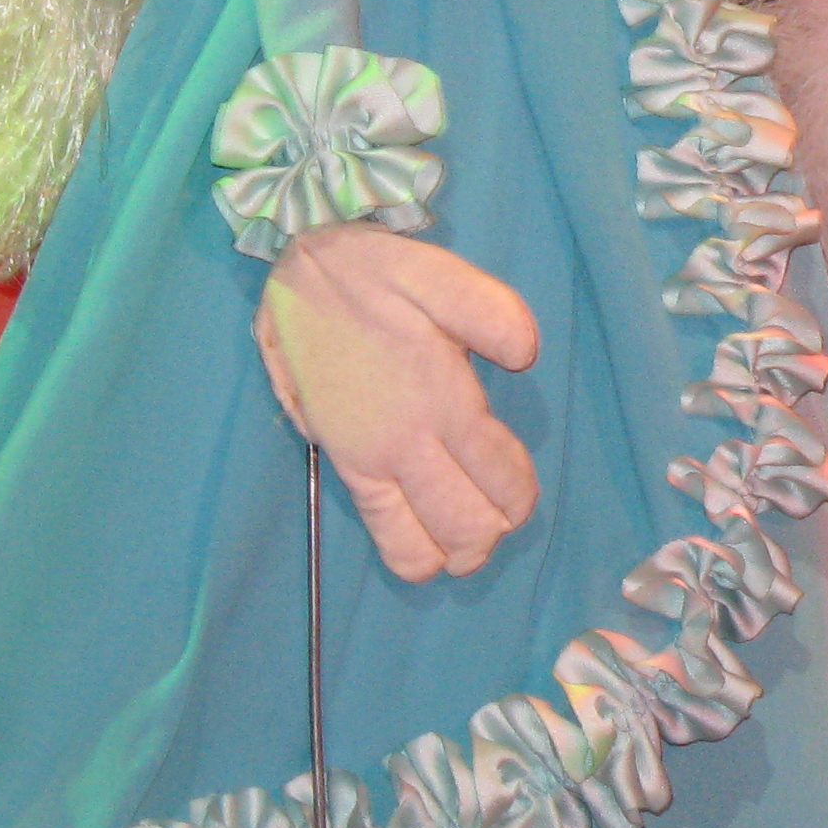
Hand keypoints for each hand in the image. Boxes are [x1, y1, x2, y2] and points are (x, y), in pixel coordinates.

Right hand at [254, 221, 541, 581]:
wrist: (302, 275)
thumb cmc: (380, 274)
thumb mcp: (444, 275)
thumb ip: (494, 314)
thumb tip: (525, 356)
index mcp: (441, 398)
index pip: (498, 475)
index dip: (520, 494)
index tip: (522, 487)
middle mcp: (406, 442)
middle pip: (464, 525)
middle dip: (493, 530)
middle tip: (502, 512)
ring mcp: (368, 460)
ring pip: (420, 545)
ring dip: (454, 552)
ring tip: (468, 533)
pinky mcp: (341, 464)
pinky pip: (380, 530)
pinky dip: (411, 553)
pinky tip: (429, 547)